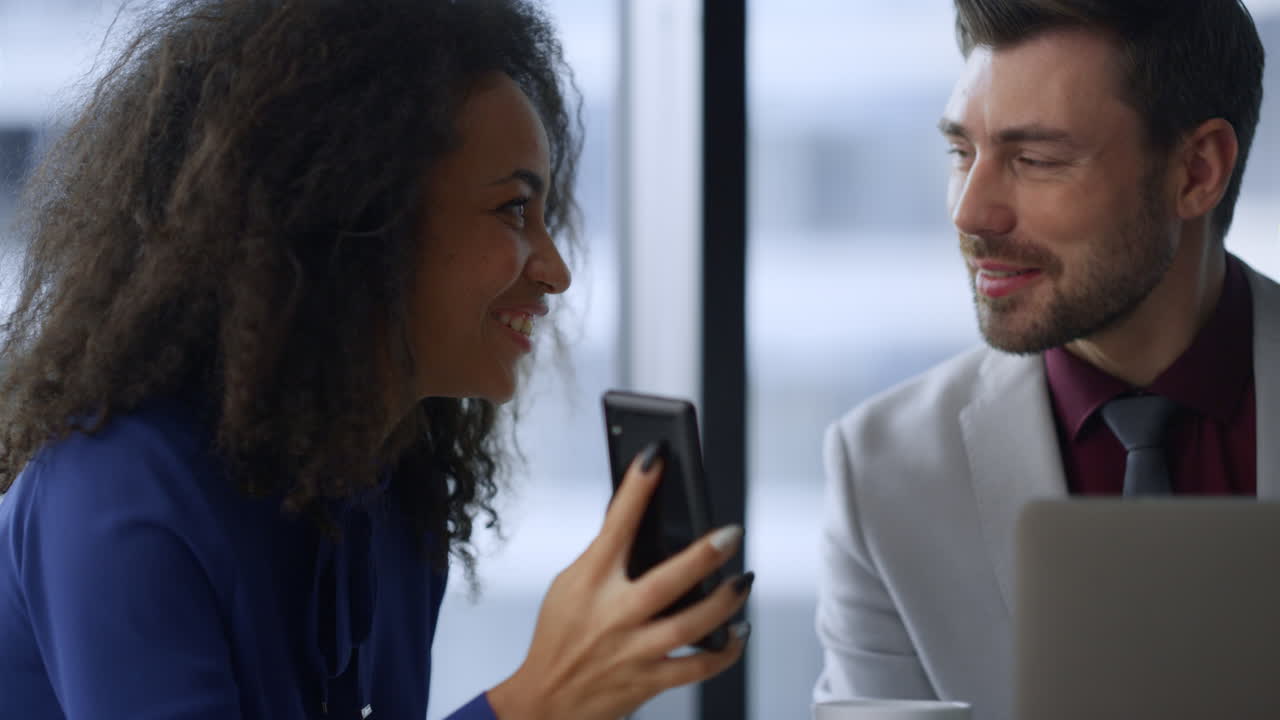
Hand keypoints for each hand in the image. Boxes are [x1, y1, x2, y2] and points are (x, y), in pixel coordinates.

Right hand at [486, 443, 752, 719]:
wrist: (544, 702)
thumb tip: (649, 522)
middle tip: (732, 533)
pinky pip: (698, 666)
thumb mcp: (569, 586)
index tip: (657, 455)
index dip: (636, 488)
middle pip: (667, 580)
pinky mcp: (648, 680)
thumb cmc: (559, 636)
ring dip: (724, 602)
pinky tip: (739, 631)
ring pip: (691, 625)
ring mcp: (632, 650)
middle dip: (703, 555)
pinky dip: (725, 649)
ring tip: (744, 580)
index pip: (616, 525)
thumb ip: (605, 559)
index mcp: (588, 580)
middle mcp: (612, 613)